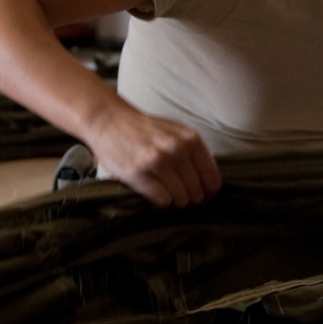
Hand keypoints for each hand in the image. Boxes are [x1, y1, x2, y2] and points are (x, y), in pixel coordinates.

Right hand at [87, 104, 221, 207]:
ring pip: (181, 199)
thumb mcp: (176, 133)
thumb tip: (210, 185)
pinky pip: (162, 201)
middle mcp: (176, 150)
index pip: (212, 180)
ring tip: (163, 192)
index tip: (200, 196)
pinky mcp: (138, 173)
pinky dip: (158, 203)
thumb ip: (194, 154)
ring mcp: (157, 161)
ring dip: (173, 201)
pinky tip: (152, 194)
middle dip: (188, 197)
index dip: (207, 193)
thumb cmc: (144, 130)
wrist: (110, 121)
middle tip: (176, 193)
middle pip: (197, 192)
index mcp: (191, 140)